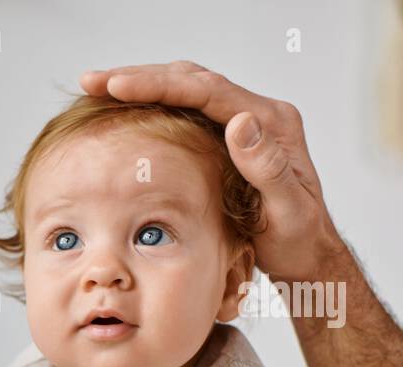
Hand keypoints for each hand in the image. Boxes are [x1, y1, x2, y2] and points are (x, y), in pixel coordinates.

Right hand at [80, 61, 341, 282]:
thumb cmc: (298, 239)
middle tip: (94, 81)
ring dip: (142, 85)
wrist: (308, 252)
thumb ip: (267, 168)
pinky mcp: (228, 137)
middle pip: (191, 79)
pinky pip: (186, 109)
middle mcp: (257, 114)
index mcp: (271, 122)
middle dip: (140, 77)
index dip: (159, 85)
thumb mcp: (288, 210)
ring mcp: (243, 123)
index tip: (117, 86)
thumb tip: (241, 122)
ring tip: (98, 88)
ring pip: (186, 88)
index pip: (207, 90)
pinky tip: (124, 111)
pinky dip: (152, 104)